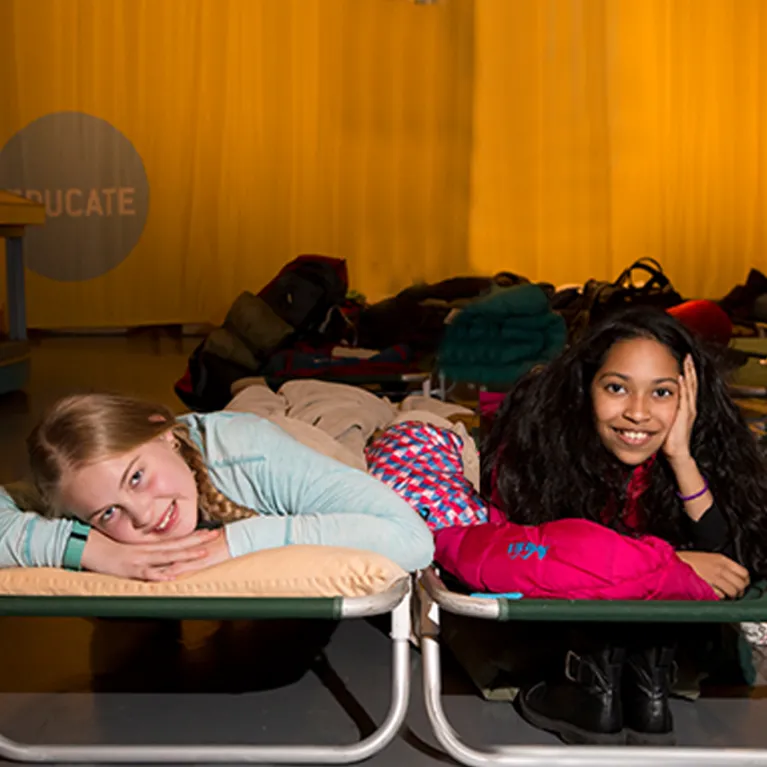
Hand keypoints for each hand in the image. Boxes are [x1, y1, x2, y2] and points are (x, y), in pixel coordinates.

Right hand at [81, 528, 221, 581]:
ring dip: (186, 555)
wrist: (85, 547)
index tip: (211, 532)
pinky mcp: (130, 570)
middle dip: (198, 541)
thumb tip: (162, 559)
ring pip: (168, 556)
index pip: (176, 541)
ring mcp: (140, 560)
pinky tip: (172, 574)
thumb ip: (146, 553)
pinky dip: (160, 574)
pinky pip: (147, 573)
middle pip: (178, 545)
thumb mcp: (130, 550)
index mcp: (149, 547)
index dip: (194, 536)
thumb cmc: (106, 549)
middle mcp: (148, 551)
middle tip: (216, 535)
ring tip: (203, 553)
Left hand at [662, 354, 697, 462]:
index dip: (686, 373)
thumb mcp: (666, 421)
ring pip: (690, 387)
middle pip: (691, 383)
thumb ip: (661, 411)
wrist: (677, 453)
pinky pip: (685, 397)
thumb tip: (649, 405)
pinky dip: (684, 386)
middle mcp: (689, 407)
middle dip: (689, 368)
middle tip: (687, 355)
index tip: (683, 361)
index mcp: (685, 407)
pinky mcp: (685, 415)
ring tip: (686, 360)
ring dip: (688, 373)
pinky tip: (681, 376)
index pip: (687, 386)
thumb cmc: (669, 439)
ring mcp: (689, 410)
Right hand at [677, 551, 749, 598]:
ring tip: (725, 595)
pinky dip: (720, 597)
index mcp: (721, 559)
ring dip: (731, 595)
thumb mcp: (707, 557)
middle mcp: (720, 568)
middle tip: (734, 592)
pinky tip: (714, 594)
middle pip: (741, 583)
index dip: (744, 580)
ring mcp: (714, 578)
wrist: (672, 563)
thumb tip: (732, 575)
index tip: (741, 583)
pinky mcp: (708, 587)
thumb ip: (721, 565)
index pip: (744, 572)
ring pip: (733, 591)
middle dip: (739, 590)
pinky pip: (721, 595)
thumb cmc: (686, 560)